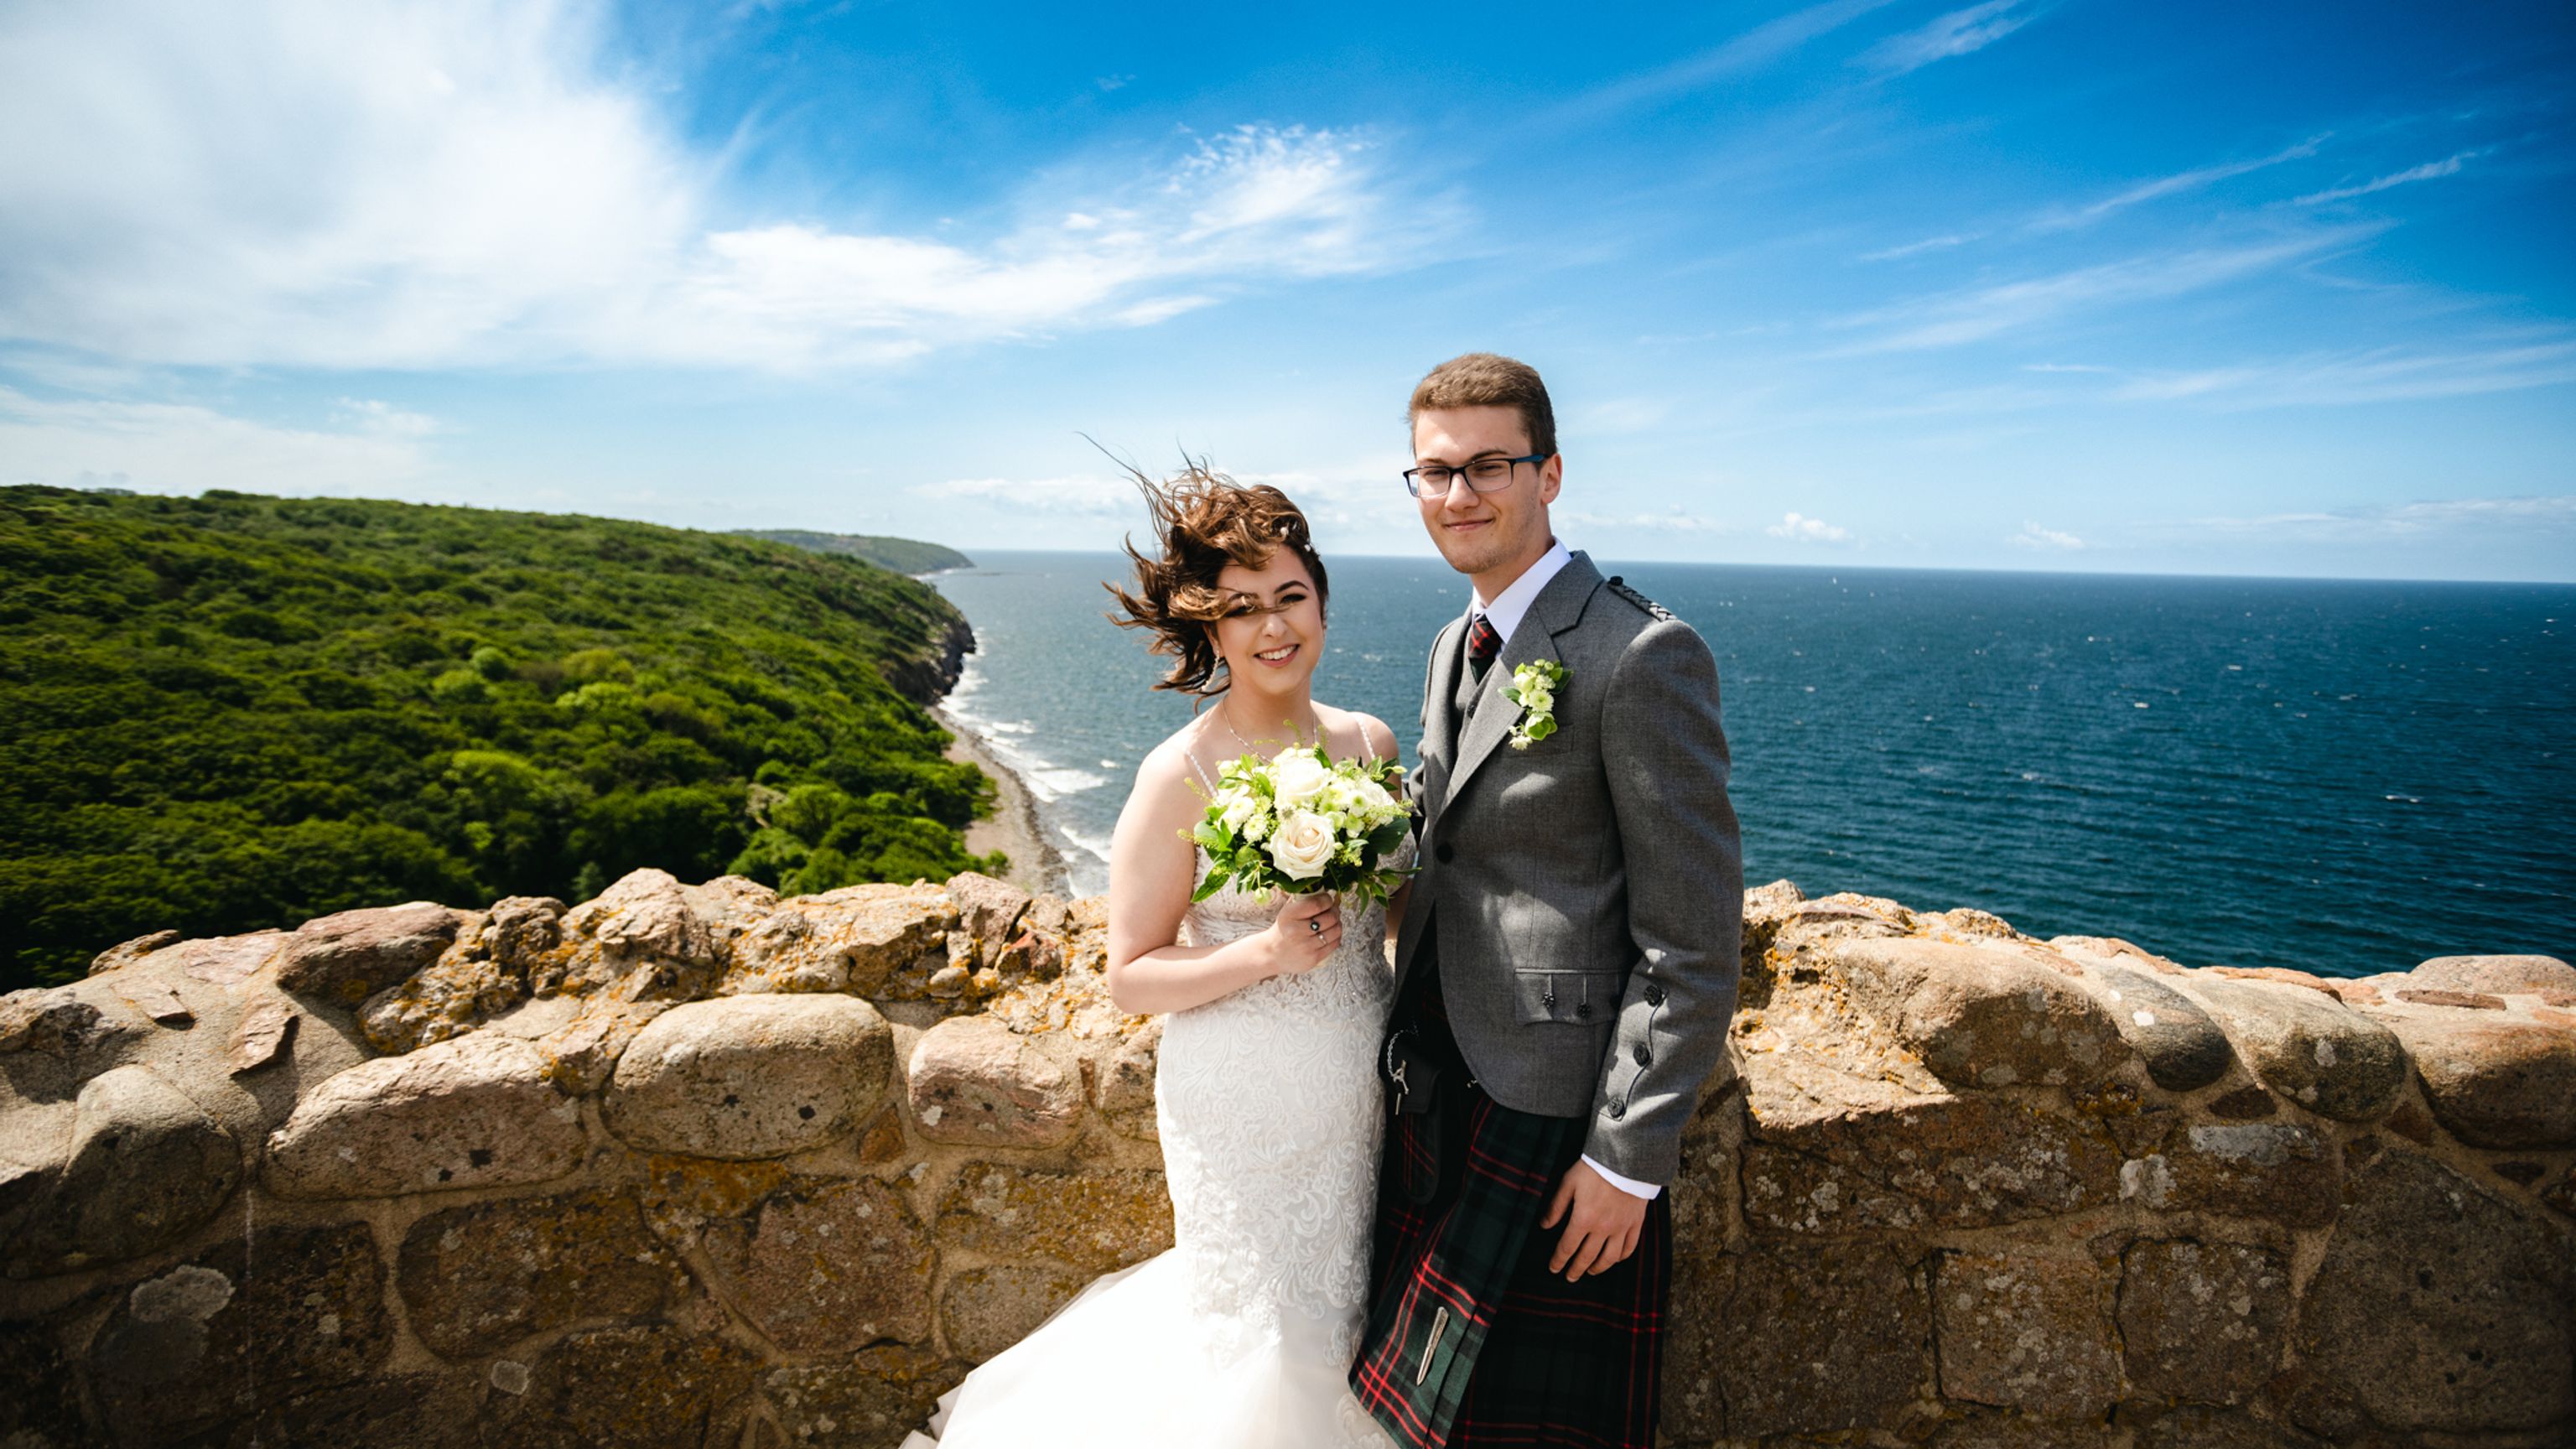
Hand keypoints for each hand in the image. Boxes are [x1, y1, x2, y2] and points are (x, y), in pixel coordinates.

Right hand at [1262, 891, 1341, 976]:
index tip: (1328, 899)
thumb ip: (1304, 899)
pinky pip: (1334, 944)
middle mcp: (1296, 931)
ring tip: (1332, 922)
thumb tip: (1328, 891)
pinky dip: (1336, 936)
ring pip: (1335, 931)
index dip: (1327, 900)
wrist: (1273, 953)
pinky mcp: (1313, 958)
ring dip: (1337, 924)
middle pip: (1329, 917)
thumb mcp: (1288, 910)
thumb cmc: (1285, 928)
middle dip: (1335, 911)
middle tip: (1333, 910)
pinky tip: (1330, 933)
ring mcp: (1305, 946)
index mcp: (1289, 915)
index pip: (1317, 904)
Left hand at [1541, 1159, 1647, 1281]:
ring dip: (1598, 1268)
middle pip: (1587, 1257)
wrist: (1626, 1158)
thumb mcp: (1568, 1183)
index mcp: (1583, 1219)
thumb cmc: (1594, 1168)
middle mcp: (1602, 1228)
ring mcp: (1621, 1227)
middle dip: (1576, 1269)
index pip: (1567, 1247)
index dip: (1559, 1260)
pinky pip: (1628, 1247)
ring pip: (1609, 1258)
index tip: (1554, 1268)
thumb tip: (1545, 1225)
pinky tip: (1614, 1259)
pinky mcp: (1635, 1223)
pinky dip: (1620, 1257)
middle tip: (1570, 1277)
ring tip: (1590, 1271)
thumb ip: (1556, 1206)